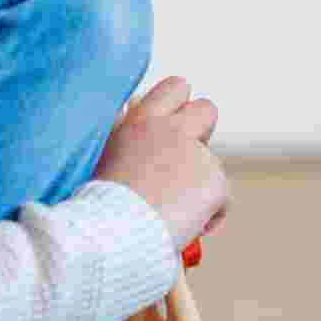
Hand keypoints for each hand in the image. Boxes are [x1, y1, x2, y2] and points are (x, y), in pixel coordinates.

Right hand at [93, 77, 227, 253]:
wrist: (109, 233)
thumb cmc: (98, 205)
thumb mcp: (103, 156)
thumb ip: (128, 139)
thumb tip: (139, 133)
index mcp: (141, 121)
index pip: (175, 88)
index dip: (179, 106)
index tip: (171, 127)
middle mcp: (171, 130)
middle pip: (207, 110)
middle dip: (203, 132)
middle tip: (184, 164)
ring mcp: (196, 153)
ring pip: (213, 164)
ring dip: (200, 184)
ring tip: (170, 212)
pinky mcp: (215, 181)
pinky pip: (222, 200)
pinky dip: (209, 216)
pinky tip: (182, 228)